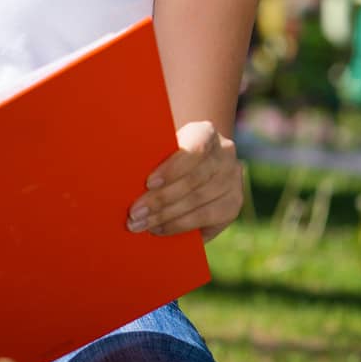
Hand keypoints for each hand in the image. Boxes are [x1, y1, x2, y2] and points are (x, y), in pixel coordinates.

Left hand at [127, 120, 243, 240]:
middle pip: (194, 180)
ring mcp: (233, 180)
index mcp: (206, 132)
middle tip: (134, 213)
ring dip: (166, 217)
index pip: (194, 148)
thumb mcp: (162, 147)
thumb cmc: (166, 154)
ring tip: (142, 224)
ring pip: (199, 202)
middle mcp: (225, 154)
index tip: (148, 183)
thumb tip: (127, 177)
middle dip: (161, 200)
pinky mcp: (233, 205)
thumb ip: (152, 155)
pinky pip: (206, 219)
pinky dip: (179, 226)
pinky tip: (159, 229)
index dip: (172, 168)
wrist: (193, 164)